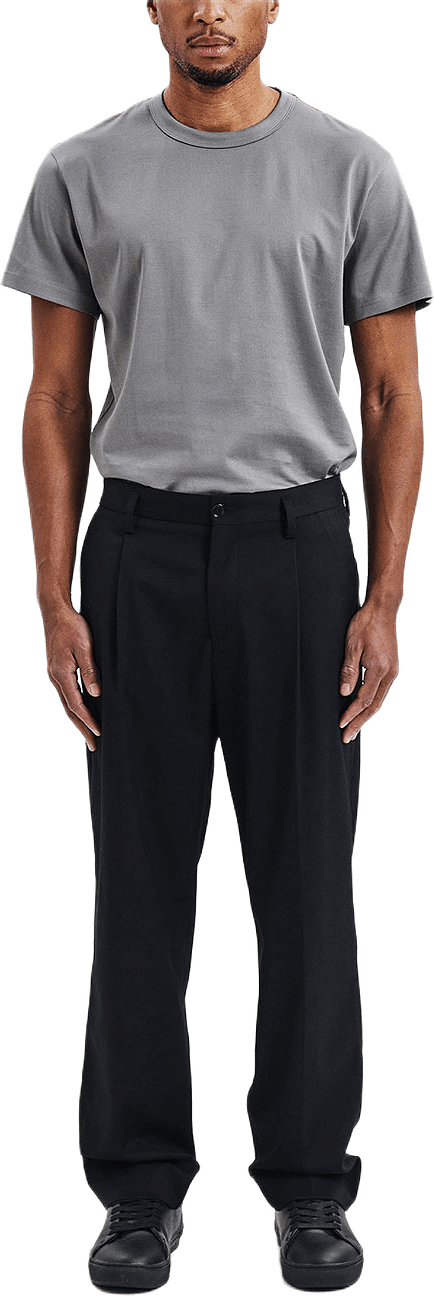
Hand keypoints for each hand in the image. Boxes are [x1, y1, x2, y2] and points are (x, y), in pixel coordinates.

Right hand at [43, 605, 100, 750]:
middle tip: (94, 745)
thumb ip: (90, 670)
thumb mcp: (84, 647)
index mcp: (61, 674)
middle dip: (82, 729)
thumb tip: (95, 694)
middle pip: (69, 710)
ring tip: (88, 735)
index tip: (99, 732)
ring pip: (66, 704)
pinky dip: (73, 708)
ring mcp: (54, 675)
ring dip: (77, 721)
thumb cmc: (71, 626)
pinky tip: (80, 713)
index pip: (76, 704)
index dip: (88, 720)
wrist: (54, 612)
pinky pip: (65, 696)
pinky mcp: (56, 671)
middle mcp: (55, 678)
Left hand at [339, 600, 399, 741]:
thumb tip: (344, 693)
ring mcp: (393, 671)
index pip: (363, 699)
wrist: (383, 610)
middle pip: (374, 705)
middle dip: (360, 722)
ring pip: (380, 701)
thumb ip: (349, 670)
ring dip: (366, 716)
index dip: (351, 713)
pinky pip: (382, 692)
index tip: (340, 724)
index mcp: (380, 669)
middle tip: (347, 737)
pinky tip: (364, 710)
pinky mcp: (393, 668)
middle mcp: (390, 673)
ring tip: (355, 729)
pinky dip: (372, 704)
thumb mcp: (352, 645)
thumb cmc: (365, 624)